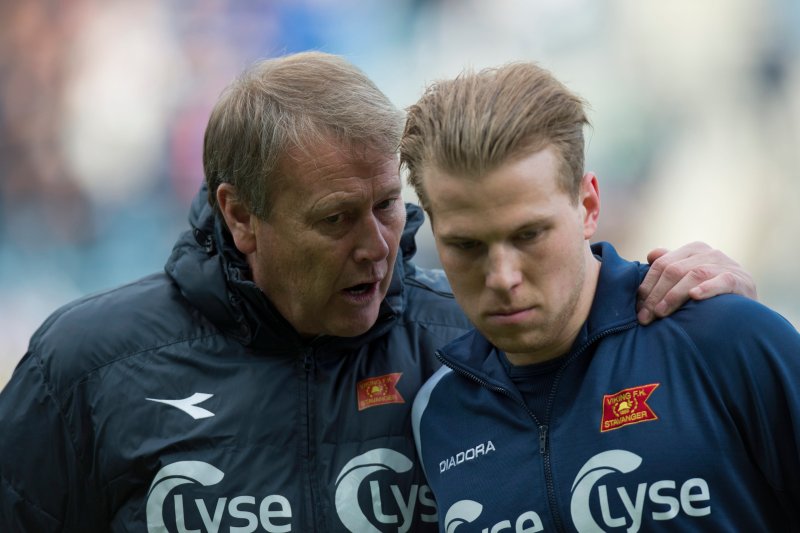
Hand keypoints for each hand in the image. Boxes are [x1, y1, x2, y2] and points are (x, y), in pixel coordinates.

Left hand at [636, 241, 756, 324]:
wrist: (747, 308)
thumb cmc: (711, 293)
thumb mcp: (689, 276)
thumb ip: (670, 264)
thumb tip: (651, 255)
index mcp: (692, 249)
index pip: (661, 264)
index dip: (647, 286)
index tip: (638, 308)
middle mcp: (709, 252)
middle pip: (673, 270)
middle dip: (656, 295)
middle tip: (645, 317)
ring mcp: (726, 264)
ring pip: (693, 275)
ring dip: (674, 295)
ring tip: (661, 314)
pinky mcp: (740, 279)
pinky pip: (722, 281)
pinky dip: (707, 288)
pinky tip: (695, 296)